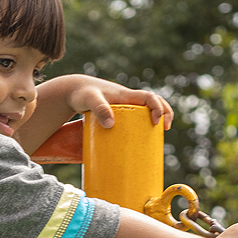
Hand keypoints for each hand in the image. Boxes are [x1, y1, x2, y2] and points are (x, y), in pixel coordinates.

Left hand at [51, 75, 174, 129]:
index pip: (149, 98)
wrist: (72, 93)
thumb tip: (111, 125)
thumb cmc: (82, 94)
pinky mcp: (116, 117)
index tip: (157, 121)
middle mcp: (128, 101)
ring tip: (155, 140)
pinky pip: (133, 121)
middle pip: (153, 104)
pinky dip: (140, 129)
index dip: (158, 107)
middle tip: (165, 129)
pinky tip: (137, 144)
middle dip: (164, 114)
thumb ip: (100, 109)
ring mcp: (122, 109)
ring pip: (144, 114)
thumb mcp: (90, 100)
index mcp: (127, 95)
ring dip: (154, 123)